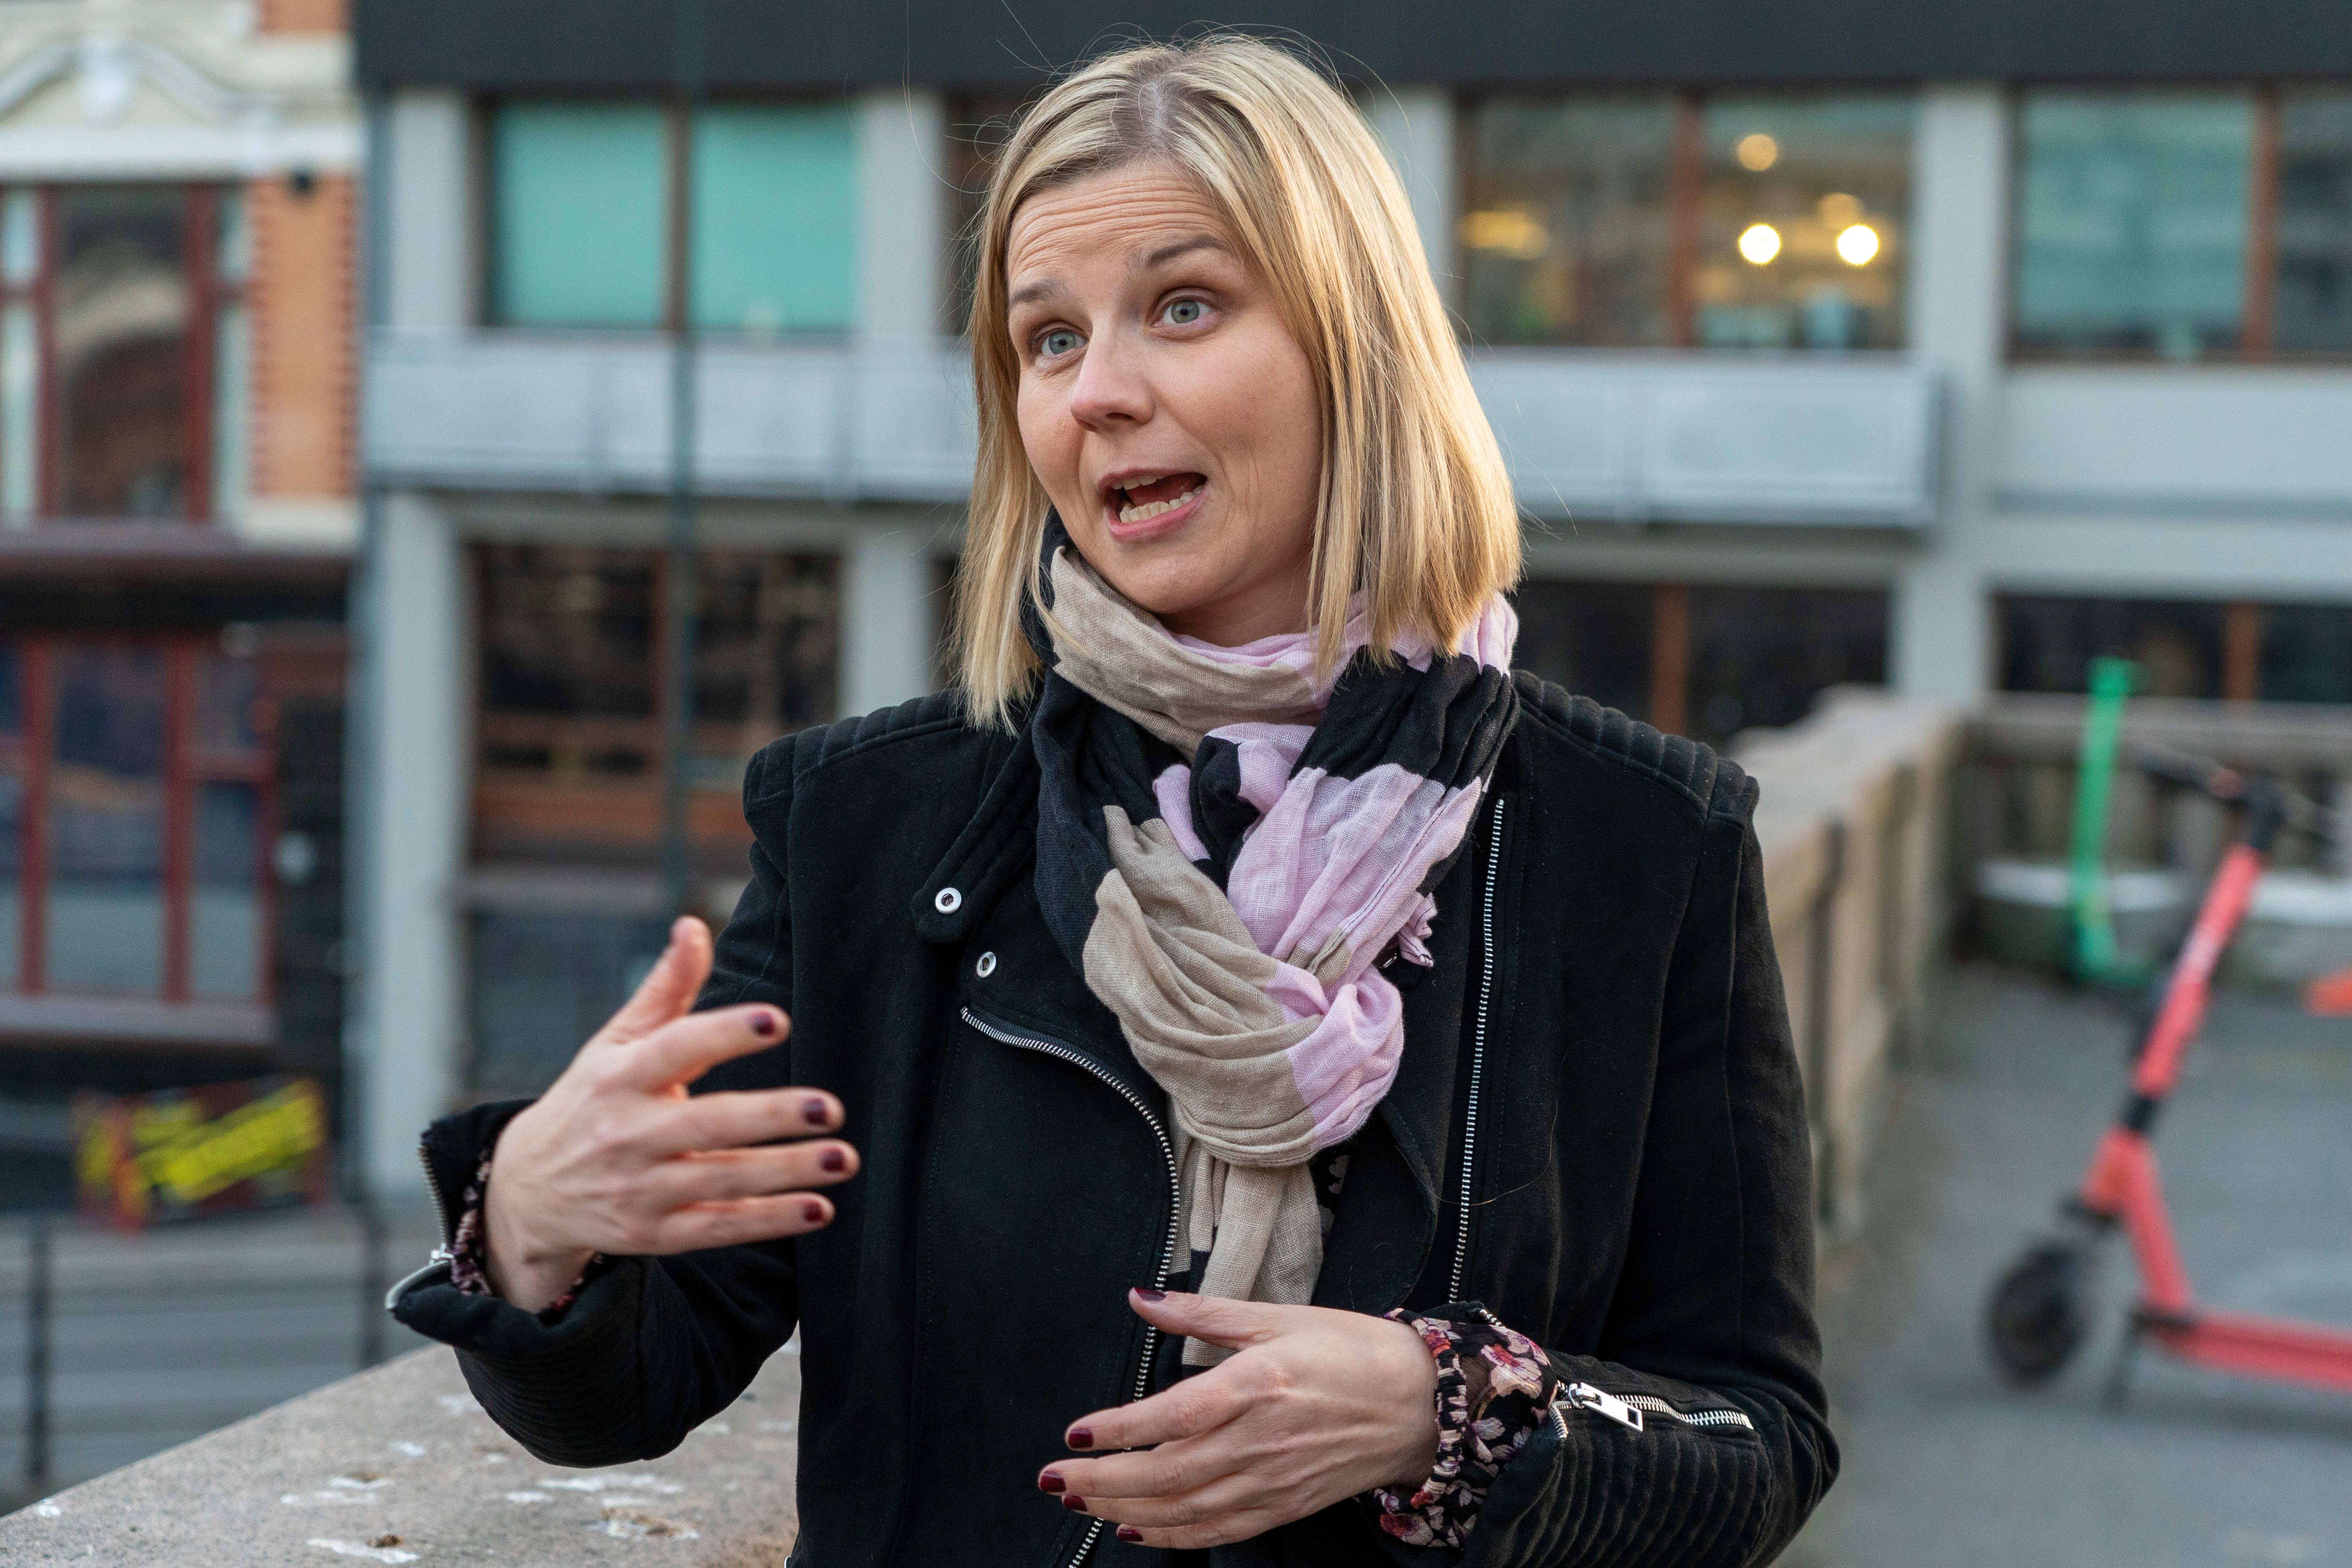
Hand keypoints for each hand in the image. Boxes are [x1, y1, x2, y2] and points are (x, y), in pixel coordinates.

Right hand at [481, 916, 857, 1310]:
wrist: (526, 1190)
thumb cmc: (590, 1100)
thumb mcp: (614, 1042)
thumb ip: (664, 990)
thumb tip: (694, 926)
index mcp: (619, 1077)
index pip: (676, 1048)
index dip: (726, 1034)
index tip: (779, 1021)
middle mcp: (627, 1134)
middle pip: (709, 1123)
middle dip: (773, 1116)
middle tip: (832, 1107)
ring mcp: (640, 1189)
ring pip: (722, 1179)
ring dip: (787, 1171)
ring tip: (843, 1157)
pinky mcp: (652, 1234)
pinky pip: (718, 1227)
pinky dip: (769, 1220)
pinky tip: (818, 1208)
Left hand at [1037, 1289, 1439, 1548]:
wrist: (1419, 1403)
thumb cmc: (1349, 1350)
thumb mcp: (1276, 1317)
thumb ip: (1201, 1312)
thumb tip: (1139, 1297)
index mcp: (1259, 1383)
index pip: (1173, 1416)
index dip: (1119, 1429)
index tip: (1076, 1431)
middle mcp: (1262, 1439)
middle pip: (1168, 1471)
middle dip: (1102, 1480)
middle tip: (1053, 1477)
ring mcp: (1273, 1479)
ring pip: (1185, 1507)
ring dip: (1124, 1509)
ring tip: (1079, 1501)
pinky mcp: (1284, 1505)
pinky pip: (1218, 1530)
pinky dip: (1172, 1536)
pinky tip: (1136, 1530)